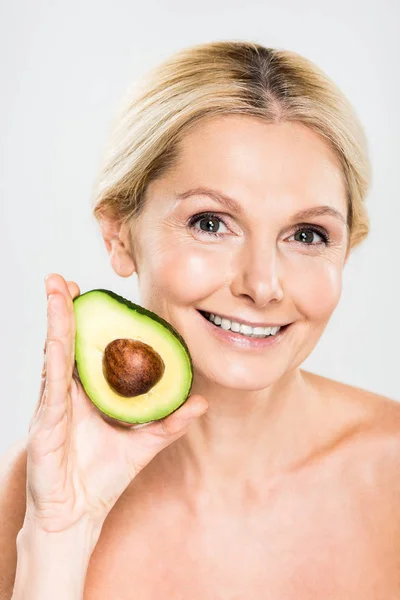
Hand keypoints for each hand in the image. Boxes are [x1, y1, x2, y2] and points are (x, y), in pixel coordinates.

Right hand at [26, 273, 207, 533]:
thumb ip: (170, 422)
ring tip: (56, 290)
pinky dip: (56, 357)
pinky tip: (57, 336)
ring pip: (55, 352)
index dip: (89, 321)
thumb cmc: (103, 477)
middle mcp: (68, 393)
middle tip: (64, 279)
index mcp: (88, 394)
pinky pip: (52, 383)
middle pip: (66, 342)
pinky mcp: (46, 421)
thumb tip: (201, 401)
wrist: (77, 515)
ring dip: (55, 320)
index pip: (87, 348)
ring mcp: (54, 404)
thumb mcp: (144, 444)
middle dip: (64, 309)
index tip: (94, 294)